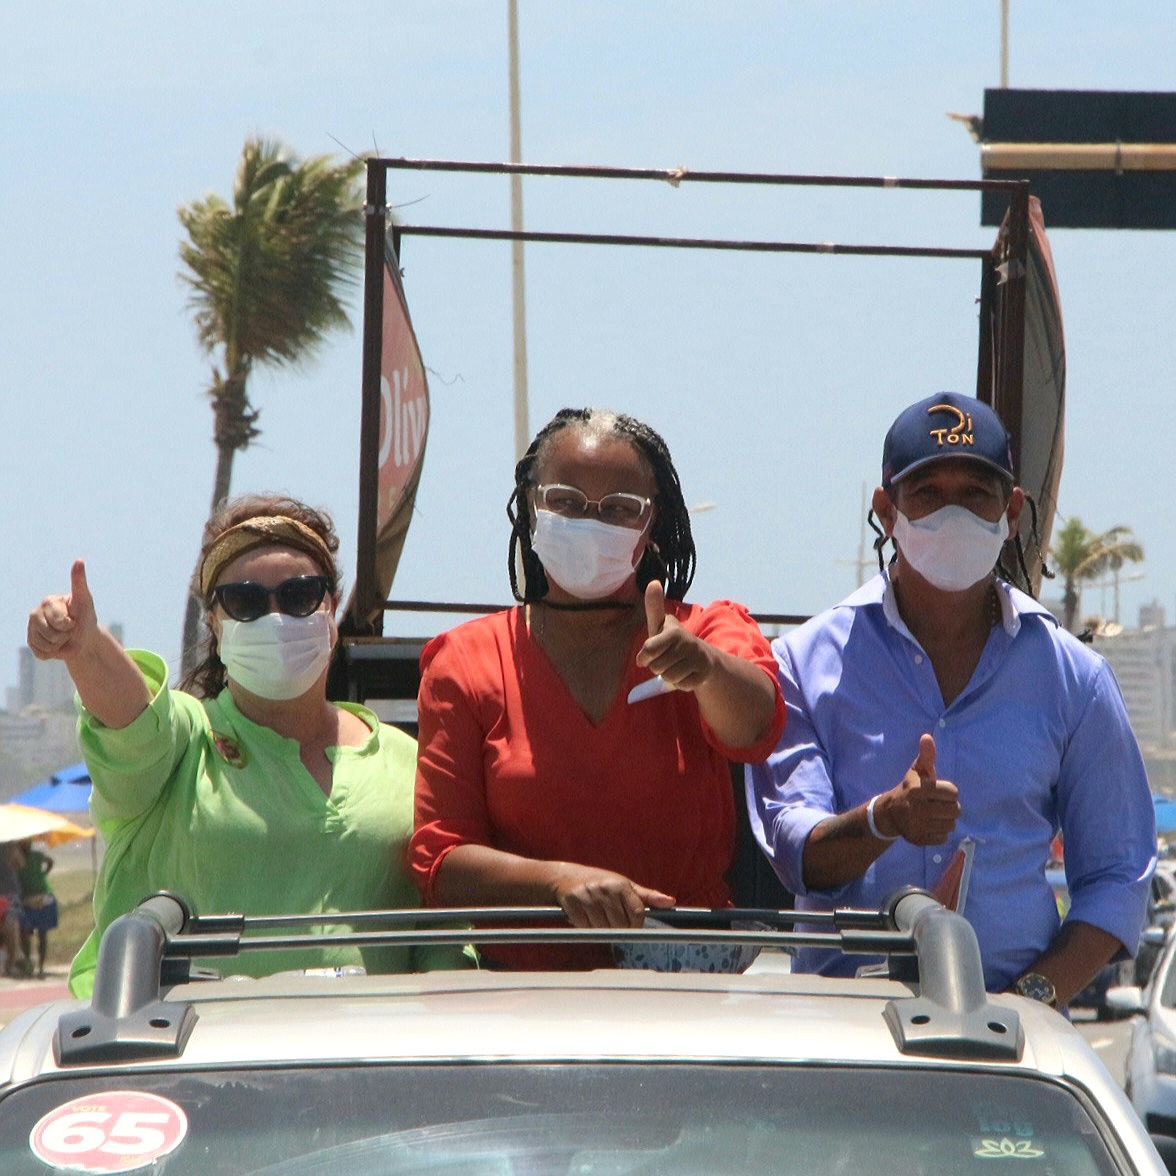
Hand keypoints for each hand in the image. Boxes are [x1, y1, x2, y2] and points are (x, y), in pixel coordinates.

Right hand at [27, 560, 98, 663]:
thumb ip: (79, 582)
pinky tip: (57, 645)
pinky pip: (42, 653)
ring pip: (46, 645)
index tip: (73, 619)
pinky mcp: (31, 643)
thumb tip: (79, 560)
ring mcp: (31, 629)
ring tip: (64, 637)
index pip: (60, 621)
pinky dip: (54, 653)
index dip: (70, 624)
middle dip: (66, 635)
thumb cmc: (85, 616)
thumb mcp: (85, 600)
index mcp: (48, 602)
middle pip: (52, 634)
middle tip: (70, 629)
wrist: (83, 637)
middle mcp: (35, 613)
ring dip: (60, 645)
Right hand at [548, 862, 674, 928]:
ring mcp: (589, 897)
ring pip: (604, 929)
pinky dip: (588, 928)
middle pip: (621, 924)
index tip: (632, 926)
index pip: (637, 913)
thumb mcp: (626, 885)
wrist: (566, 877)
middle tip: (612, 922)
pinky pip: (587, 928)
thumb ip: (648, 896)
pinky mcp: (574, 905)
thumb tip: (671, 902)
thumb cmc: (602, 883)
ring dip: (603, 929)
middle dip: (619, 928)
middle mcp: (605, 889)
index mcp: (621, 885)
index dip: (637, 924)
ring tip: (599, 917)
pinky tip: (586, 917)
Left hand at [634, 580, 715, 690]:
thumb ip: (654, 607)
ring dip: (669, 676)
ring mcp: (698, 659)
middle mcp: (688, 644)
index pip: (648, 650)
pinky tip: (686, 673)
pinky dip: (681, 683)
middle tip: (667, 659)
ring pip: (669, 678)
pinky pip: (681, 686)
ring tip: (676, 666)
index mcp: (674, 632)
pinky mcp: (704, 675)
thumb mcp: (661, 625)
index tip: (650, 654)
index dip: (645, 657)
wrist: (704, 657)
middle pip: (656, 668)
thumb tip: (653, 582)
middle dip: (658, 667)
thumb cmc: (674, 641)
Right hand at [873, 735, 959, 844]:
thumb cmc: (910, 788)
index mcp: (919, 789)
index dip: (948, 791)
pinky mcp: (919, 839)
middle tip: (938, 804)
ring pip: (950, 825)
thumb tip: (927, 736)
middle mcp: (918, 808)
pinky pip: (943, 838)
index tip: (938, 791)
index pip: (953, 792)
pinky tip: (930, 825)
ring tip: (935, 815)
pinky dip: (939, 832)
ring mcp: (917, 825)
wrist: (889, 813)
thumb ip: (926, 755)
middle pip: (955, 810)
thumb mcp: (916, 770)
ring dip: (946, 820)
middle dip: (949, 807)